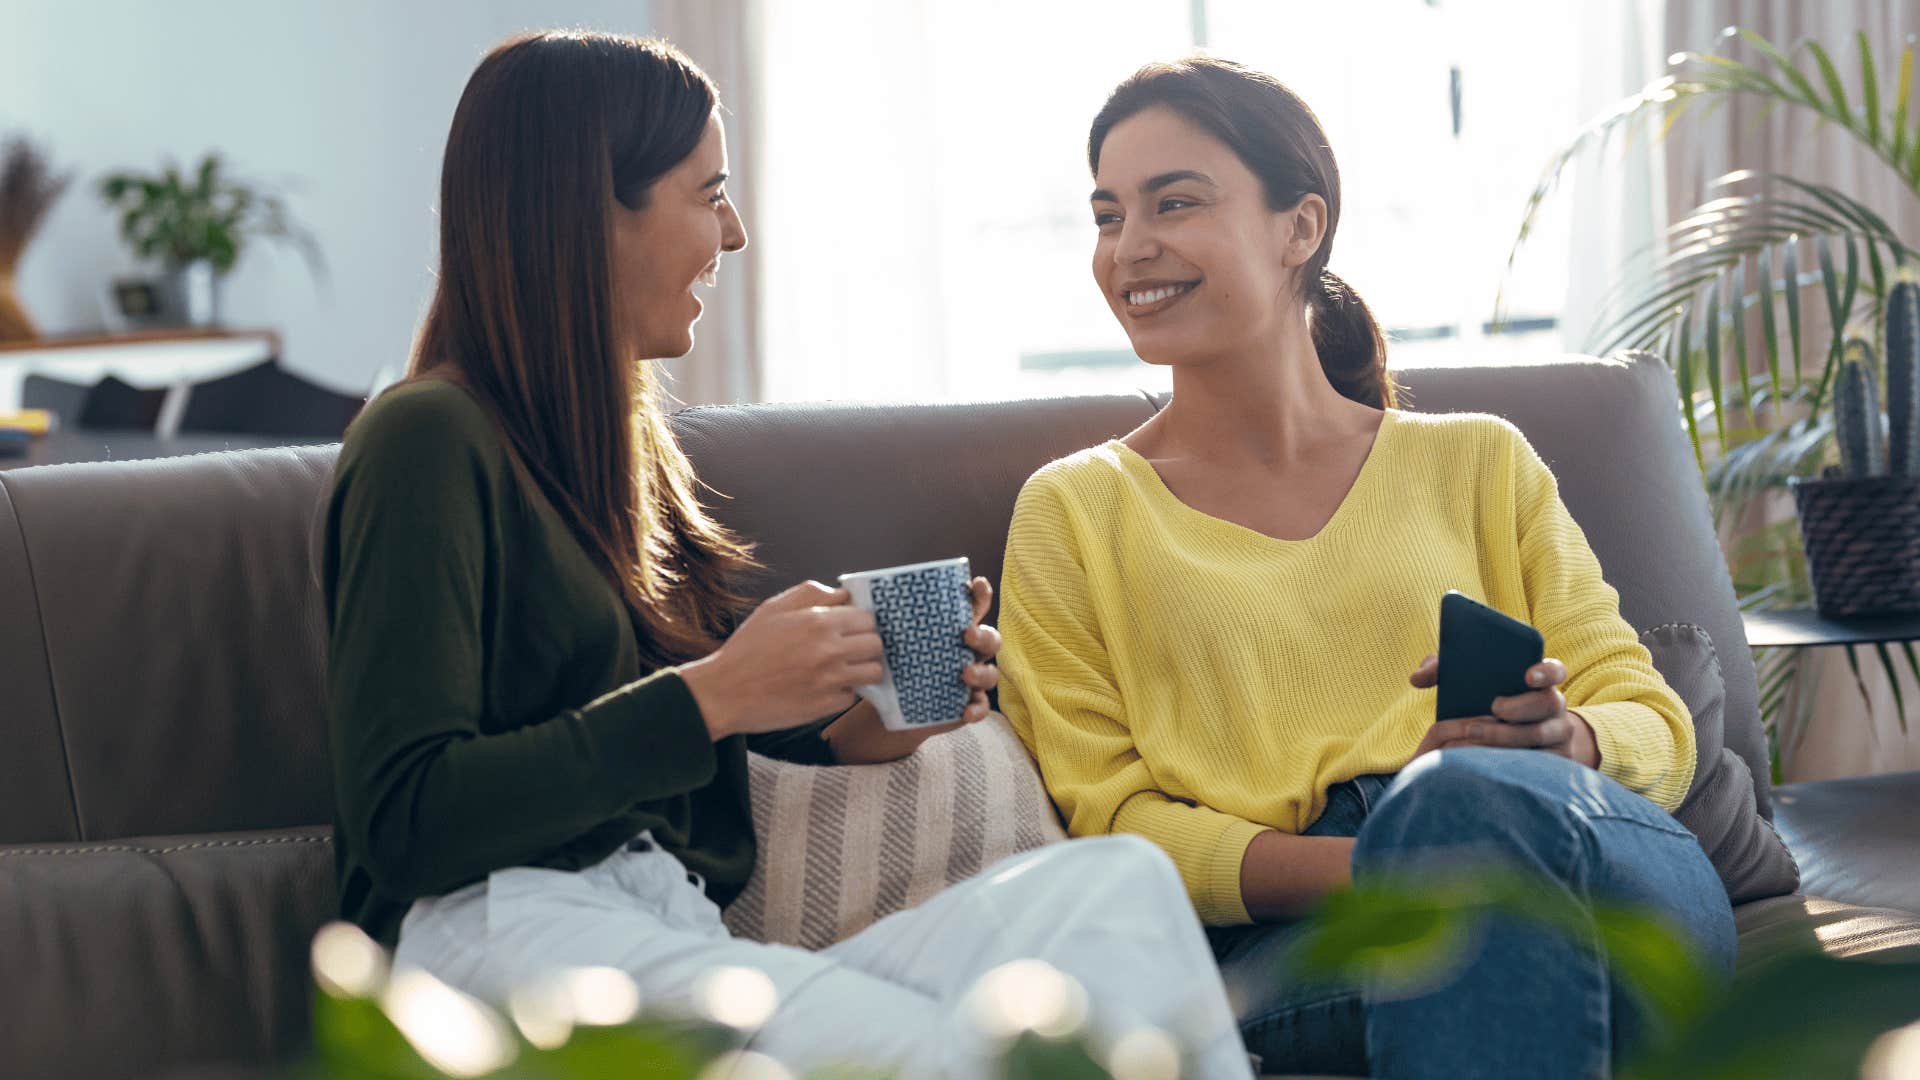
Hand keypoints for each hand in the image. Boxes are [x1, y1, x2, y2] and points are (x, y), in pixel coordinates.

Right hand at [679, 581, 883, 738]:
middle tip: (847, 650)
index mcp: (819, 621)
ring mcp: (831, 680)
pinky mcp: (826, 706)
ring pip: (874, 672)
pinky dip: (842, 692)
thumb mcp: (773, 609)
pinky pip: (852, 696)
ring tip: (842, 669)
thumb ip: (812, 593)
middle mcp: (830, 650)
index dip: (859, 623)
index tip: (849, 630)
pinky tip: (823, 688)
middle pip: (876, 644)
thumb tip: (843, 594)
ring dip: (862, 670)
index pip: (867, 618)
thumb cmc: (747, 649)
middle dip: (865, 645)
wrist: (725, 692)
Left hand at [827, 576, 1002, 763]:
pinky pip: (980, 706)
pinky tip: (965, 710)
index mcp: (949, 629)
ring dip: (982, 671)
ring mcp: (969, 679)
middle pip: (989, 638)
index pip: (972, 606)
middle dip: (983, 634)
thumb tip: (847, 593)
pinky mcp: (965, 704)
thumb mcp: (885, 640)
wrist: (890, 706)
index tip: (974, 584)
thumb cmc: (892, 664)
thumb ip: (876, 618)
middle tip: (966, 634)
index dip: (979, 593)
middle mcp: (965, 652)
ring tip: (964, 673)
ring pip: (989, 673)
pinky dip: (977, 708)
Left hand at [1408, 654, 1600, 767]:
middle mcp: (1554, 707)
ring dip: (1509, 734)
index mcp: (1539, 682)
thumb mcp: (1471, 685)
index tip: (1527, 674)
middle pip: (1550, 703)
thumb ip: (1444, 670)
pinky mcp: (1552, 762)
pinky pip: (1540, 763)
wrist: (1516, 741)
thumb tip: (1416, 678)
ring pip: (1542, 735)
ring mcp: (1557, 735)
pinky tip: (1488, 759)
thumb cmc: (1488, 704)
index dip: (1546, 671)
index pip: (1555, 670)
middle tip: (1495, 706)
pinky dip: (1515, 760)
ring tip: (1474, 732)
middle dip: (1522, 705)